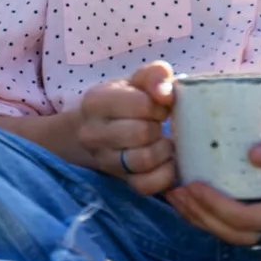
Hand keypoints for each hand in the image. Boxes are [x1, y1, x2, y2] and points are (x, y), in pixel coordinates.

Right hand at [72, 60, 177, 195]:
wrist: (103, 127)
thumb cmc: (127, 99)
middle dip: (160, 127)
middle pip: (142, 133)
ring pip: (144, 161)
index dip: (160, 105)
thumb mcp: (137, 80)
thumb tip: (165, 92)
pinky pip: (146, 186)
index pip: (141, 104)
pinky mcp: (120, 181)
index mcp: (96, 101)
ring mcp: (104, 160)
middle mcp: (92, 133)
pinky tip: (167, 161)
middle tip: (161, 123)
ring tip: (165, 141)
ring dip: (164, 150)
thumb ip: (154, 75)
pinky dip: (165, 174)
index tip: (161, 105)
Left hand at [166, 130, 260, 249]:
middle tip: (176, 189)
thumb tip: (254, 152)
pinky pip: (240, 230)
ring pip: (233, 237)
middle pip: (233, 234)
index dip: (215, 205)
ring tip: (177, 195)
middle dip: (200, 215)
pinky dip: (215, 218)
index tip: (193, 184)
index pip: (246, 219)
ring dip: (202, 219)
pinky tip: (197, 199)